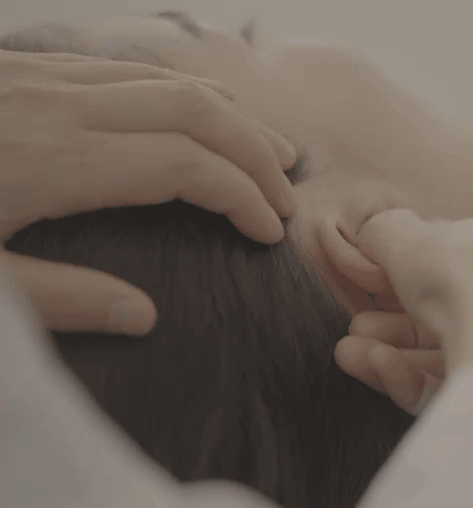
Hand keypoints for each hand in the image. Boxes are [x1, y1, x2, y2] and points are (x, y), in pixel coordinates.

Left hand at [0, 49, 297, 334]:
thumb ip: (59, 299)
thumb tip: (140, 317)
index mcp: (56, 162)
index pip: (183, 167)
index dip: (241, 197)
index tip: (269, 231)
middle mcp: (61, 107)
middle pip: (193, 111)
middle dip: (254, 152)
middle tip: (286, 193)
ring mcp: (43, 77)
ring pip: (165, 81)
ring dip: (229, 115)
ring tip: (269, 147)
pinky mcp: (24, 67)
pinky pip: (126, 68)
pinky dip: (181, 89)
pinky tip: (200, 105)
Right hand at [336, 205, 472, 421]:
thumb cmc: (468, 286)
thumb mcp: (408, 239)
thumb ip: (387, 229)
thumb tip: (376, 231)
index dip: (418, 271)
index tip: (378, 289)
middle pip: (468, 307)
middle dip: (400, 323)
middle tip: (358, 331)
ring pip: (472, 348)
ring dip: (403, 355)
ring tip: (351, 357)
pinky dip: (430, 380)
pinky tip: (383, 374)